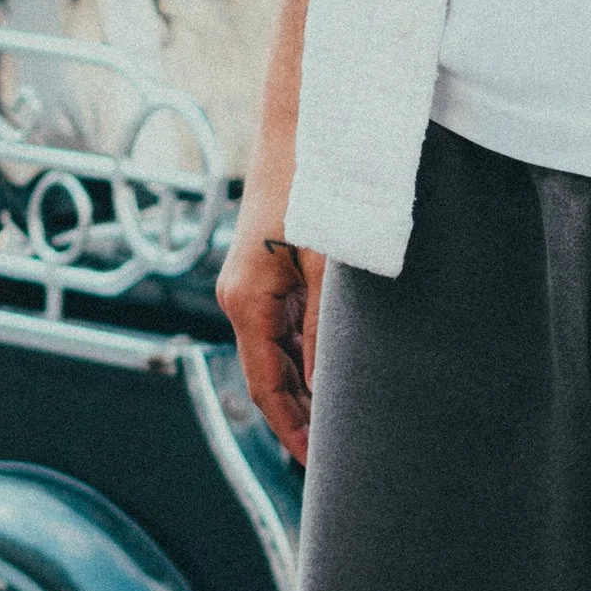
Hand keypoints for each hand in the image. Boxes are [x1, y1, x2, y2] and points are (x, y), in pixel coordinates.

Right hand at [216, 145, 320, 461]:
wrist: (301, 124)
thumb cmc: (313, 185)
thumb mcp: (325, 262)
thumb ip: (325, 328)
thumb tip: (326, 390)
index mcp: (247, 302)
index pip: (265, 386)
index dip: (290, 429)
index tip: (316, 466)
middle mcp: (244, 298)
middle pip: (271, 374)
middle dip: (301, 415)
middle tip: (341, 456)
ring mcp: (257, 284)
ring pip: (282, 350)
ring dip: (308, 384)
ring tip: (346, 422)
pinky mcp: (272, 268)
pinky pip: (289, 323)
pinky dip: (310, 350)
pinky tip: (339, 369)